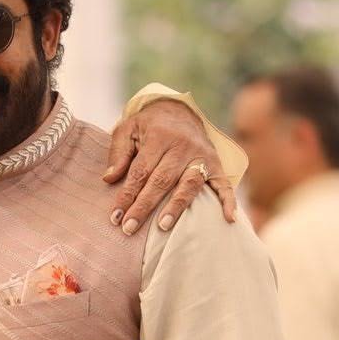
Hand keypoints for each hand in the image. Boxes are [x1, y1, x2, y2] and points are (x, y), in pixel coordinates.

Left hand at [103, 101, 236, 235]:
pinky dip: (228, 200)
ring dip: (176, 206)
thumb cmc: (149, 127)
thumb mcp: (128, 129)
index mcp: (159, 136)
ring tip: (162, 226)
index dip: (127, 195)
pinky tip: (229, 218)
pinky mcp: (216, 164)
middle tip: (129, 228)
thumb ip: (118, 152)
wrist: (180, 111)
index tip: (115, 218)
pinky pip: (223, 183)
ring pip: (189, 183)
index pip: (141, 171)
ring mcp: (201, 155)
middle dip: (145, 206)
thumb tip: (109, 179)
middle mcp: (182, 146)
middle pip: (162, 180)